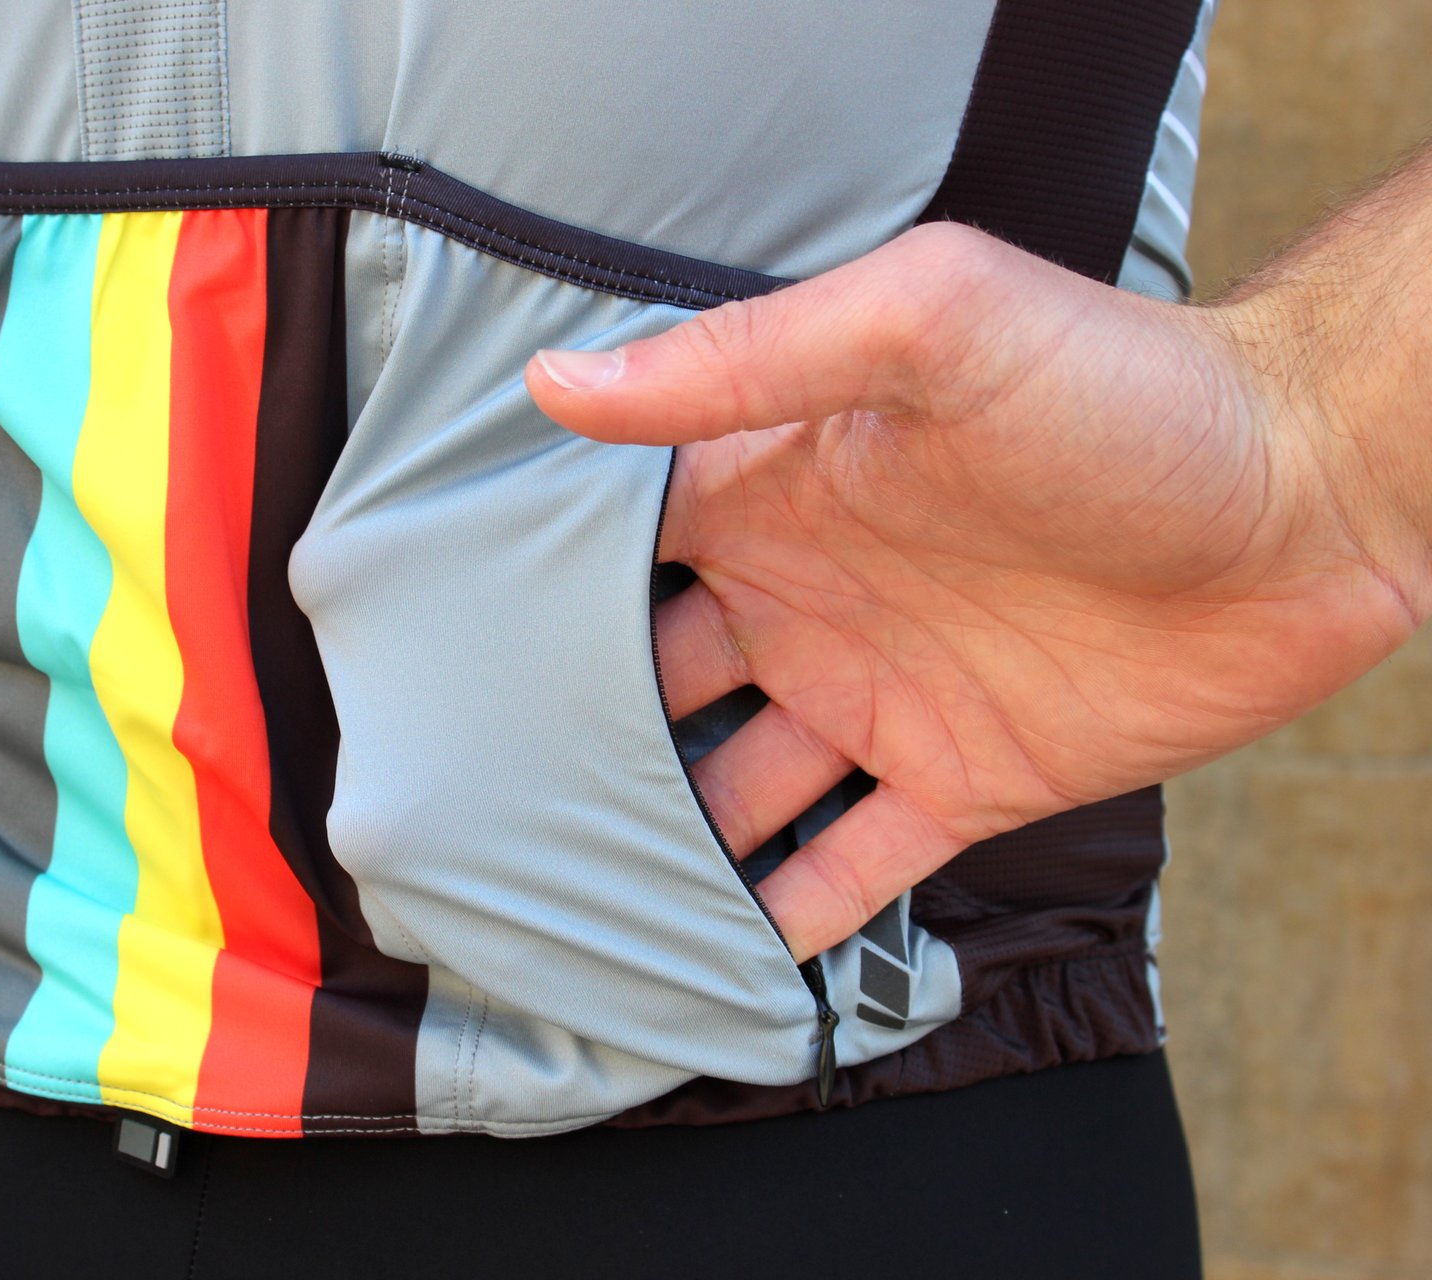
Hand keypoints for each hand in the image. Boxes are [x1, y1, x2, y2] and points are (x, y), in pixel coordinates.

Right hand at [526, 221, 1422, 958]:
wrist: (1310, 499)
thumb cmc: (1128, 390)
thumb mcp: (930, 331)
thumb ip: (749, 361)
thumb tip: (559, 385)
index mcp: (775, 491)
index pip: (613, 549)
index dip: (527, 599)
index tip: (436, 660)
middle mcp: (806, 598)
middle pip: (651, 687)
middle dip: (573, 741)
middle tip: (476, 814)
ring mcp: (876, 699)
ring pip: (734, 794)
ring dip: (663, 844)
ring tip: (567, 907)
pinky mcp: (960, 784)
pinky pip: (850, 868)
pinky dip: (786, 919)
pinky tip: (720, 966)